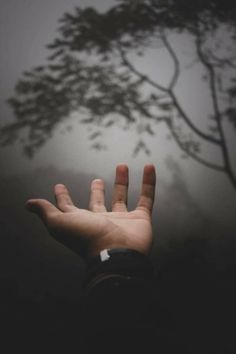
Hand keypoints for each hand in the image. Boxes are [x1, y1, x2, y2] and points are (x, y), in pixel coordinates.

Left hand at [26, 164, 155, 257]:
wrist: (117, 254)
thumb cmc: (87, 238)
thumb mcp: (60, 223)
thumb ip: (46, 212)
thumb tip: (28, 203)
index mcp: (82, 221)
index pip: (69, 207)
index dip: (63, 197)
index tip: (58, 185)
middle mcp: (101, 221)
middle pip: (98, 203)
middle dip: (96, 191)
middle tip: (96, 180)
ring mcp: (122, 220)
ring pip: (122, 197)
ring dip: (122, 182)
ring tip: (122, 165)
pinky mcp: (141, 219)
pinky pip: (147, 198)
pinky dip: (149, 182)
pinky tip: (149, 167)